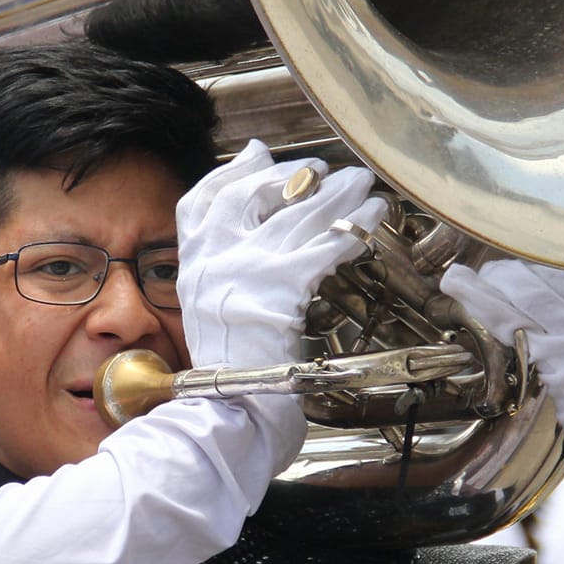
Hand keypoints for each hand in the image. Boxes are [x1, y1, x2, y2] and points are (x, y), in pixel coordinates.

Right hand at [175, 140, 387, 367]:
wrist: (231, 407)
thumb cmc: (232, 367)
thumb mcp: (208, 309)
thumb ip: (221, 265)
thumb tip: (247, 229)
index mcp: (191, 264)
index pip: (202, 199)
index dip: (233, 172)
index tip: (261, 157)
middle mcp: (212, 260)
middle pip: (254, 196)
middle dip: (295, 177)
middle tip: (327, 170)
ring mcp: (244, 271)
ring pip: (298, 217)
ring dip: (338, 197)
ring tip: (365, 187)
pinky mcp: (280, 289)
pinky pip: (324, 248)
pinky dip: (352, 231)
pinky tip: (372, 221)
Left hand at [438, 260, 563, 454]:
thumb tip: (544, 269)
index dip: (537, 257)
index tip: (515, 257)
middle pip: (547, 275)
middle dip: (508, 273)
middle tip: (486, 274)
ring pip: (526, 297)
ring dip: (487, 287)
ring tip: (458, 280)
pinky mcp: (563, 362)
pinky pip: (514, 328)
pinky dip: (486, 312)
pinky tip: (466, 302)